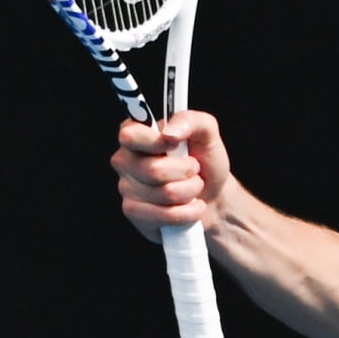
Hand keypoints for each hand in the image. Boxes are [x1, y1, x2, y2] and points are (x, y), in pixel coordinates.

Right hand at [111, 109, 232, 242]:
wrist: (213, 195)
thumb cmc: (204, 160)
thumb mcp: (206, 132)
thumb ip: (190, 121)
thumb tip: (170, 132)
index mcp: (137, 133)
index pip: (130, 135)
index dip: (156, 142)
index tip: (175, 144)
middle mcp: (125, 159)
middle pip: (153, 171)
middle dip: (186, 172)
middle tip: (194, 169)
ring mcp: (126, 188)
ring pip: (164, 194)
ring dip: (190, 192)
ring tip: (193, 187)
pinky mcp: (134, 213)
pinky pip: (163, 216)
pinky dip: (186, 213)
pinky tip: (190, 207)